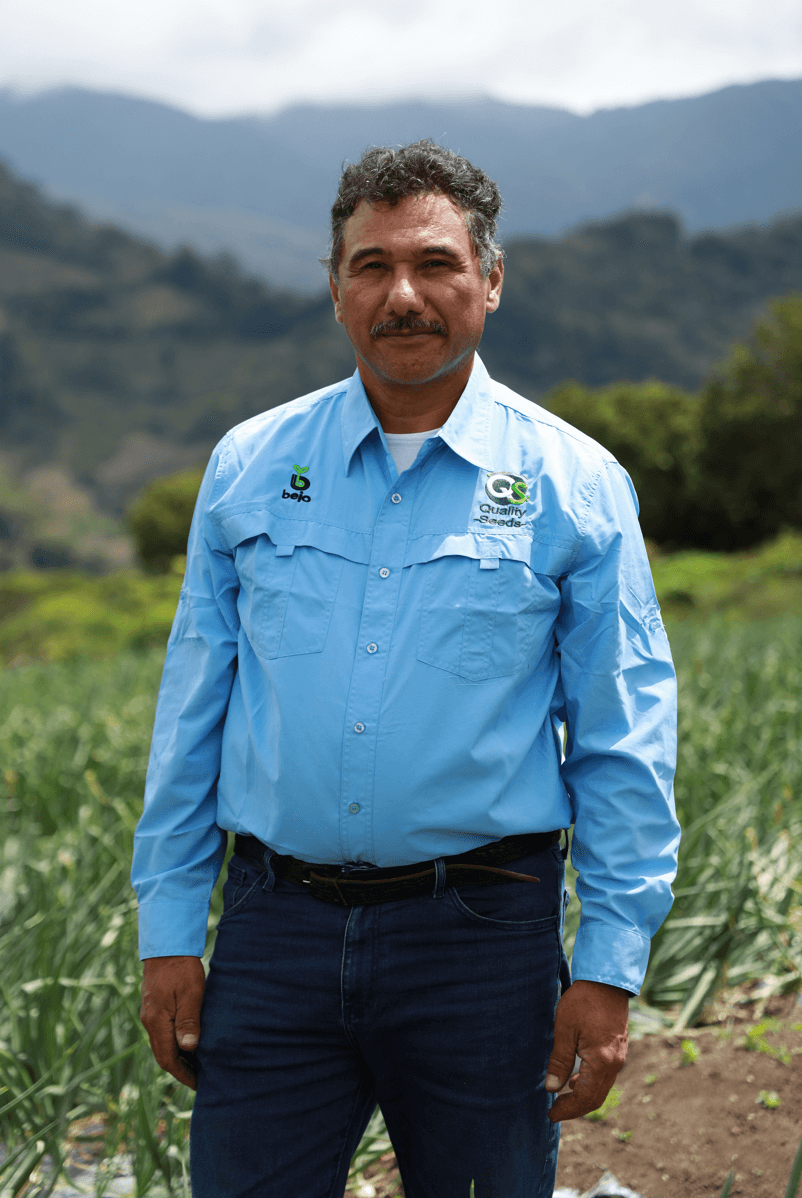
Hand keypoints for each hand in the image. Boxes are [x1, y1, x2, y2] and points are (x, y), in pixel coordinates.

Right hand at [140, 956, 205, 1090]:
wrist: (166, 945)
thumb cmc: (182, 968)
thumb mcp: (191, 992)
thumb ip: (189, 1020)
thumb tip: (189, 1047)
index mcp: (157, 1021)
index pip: (167, 1058)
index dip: (182, 1074)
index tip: (198, 1083)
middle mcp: (149, 1021)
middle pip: (162, 1055)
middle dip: (180, 1070)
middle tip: (200, 1079)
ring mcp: (150, 1014)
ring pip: (162, 1044)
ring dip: (177, 1057)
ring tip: (198, 1065)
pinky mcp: (154, 1007)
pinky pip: (162, 1033)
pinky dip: (174, 1043)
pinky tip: (189, 1042)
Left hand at [544, 979, 628, 1121]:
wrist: (607, 981)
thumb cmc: (583, 1001)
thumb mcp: (565, 1029)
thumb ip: (559, 1060)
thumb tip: (551, 1088)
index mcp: (601, 1061)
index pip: (585, 1098)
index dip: (568, 1110)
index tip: (551, 1114)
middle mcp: (614, 1064)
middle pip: (596, 1098)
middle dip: (575, 1108)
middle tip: (555, 1110)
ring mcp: (619, 1057)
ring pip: (602, 1088)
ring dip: (583, 1097)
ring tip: (562, 1096)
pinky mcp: (619, 1050)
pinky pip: (606, 1076)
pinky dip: (591, 1084)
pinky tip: (576, 1078)